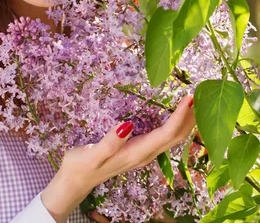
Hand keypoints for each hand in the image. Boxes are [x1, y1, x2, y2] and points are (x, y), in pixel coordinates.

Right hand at [41, 95, 194, 222]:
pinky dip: (176, 125)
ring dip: (186, 122)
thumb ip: (109, 142)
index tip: (189, 97)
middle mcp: (145, 155)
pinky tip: (177, 117)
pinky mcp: (140, 151)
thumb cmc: (81, 165)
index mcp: (137, 153)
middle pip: (176, 137)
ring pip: (173, 139)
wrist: (76, 181)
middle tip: (200, 94)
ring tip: (195, 103)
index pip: (166, 133)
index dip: (180, 116)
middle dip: (190, 117)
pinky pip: (165, 138)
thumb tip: (127, 126)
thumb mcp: (92, 154)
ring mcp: (144, 154)